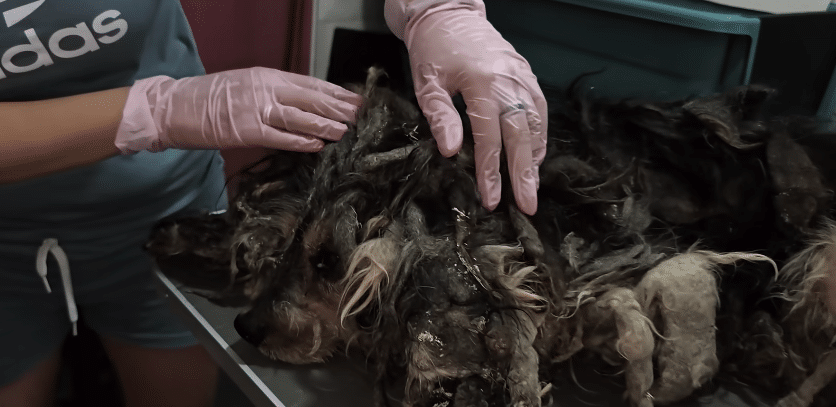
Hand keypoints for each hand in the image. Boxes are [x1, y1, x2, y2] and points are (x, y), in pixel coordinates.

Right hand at [115, 67, 362, 152]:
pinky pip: (279, 137)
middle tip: (358, 114)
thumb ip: (273, 92)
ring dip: (324, 124)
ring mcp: (255, 109)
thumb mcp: (246, 85)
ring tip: (344, 131)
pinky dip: (299, 141)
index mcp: (266, 75)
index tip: (353, 98)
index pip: (309, 83)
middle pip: (310, 98)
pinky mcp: (245, 131)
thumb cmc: (210, 98)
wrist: (175, 106)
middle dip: (337, 107)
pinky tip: (316, 145)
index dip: (334, 91)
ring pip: (299, 117)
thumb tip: (303, 103)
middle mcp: (264, 88)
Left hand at [386, 0, 546, 214]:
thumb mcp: (427, 83)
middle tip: (528, 205)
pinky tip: (536, 155)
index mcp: (482, 83)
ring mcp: (522, 76)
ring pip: (536, 123)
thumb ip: (440, 116)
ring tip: (531, 186)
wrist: (449, 13)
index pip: (489, 138)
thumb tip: (450, 152)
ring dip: (535, 157)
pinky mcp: (527, 74)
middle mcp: (508, 81)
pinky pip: (540, 109)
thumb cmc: (433, 49)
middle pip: (520, 136)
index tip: (492, 200)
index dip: (491, 172)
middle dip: (523, 174)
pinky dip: (540, 135)